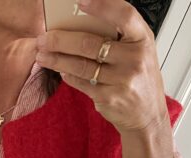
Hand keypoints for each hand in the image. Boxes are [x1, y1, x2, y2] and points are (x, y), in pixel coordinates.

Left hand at [35, 0, 168, 134]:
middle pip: (90, 43)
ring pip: (80, 65)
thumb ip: (118, 37)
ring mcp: (121, 80)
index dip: (102, 5)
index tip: (80, 1)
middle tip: (44, 38)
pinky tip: (59, 69)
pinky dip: (68, 75)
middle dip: (61, 40)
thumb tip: (80, 22)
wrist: (148, 114)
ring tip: (42, 54)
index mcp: (143, 39)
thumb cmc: (139, 77)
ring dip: (57, 59)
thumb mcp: (137, 51)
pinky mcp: (108, 98)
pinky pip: (81, 82)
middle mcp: (134, 58)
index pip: (124, 15)